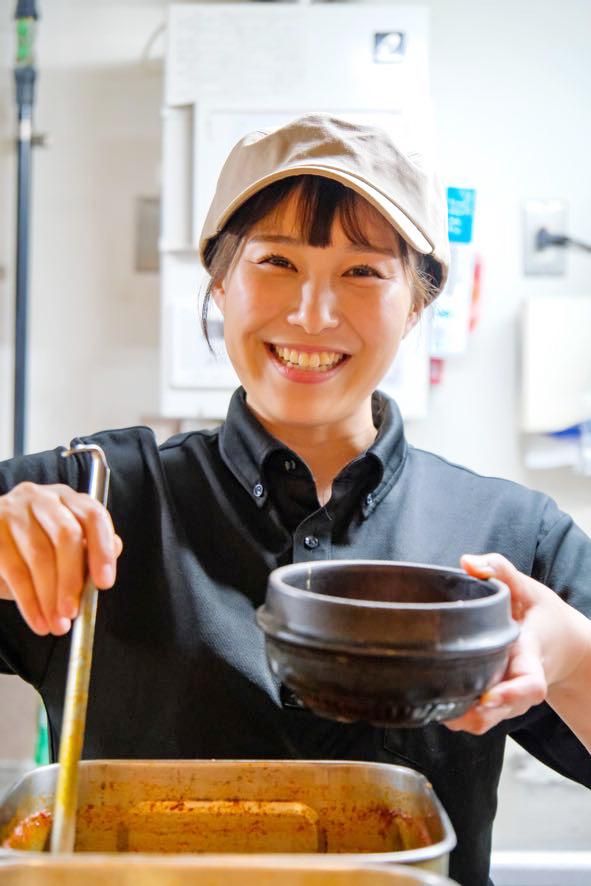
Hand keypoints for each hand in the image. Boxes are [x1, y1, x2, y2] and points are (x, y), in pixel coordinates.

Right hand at [0, 482, 121, 635]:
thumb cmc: (36, 549)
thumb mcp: (65, 549)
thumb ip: (88, 553)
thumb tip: (107, 561)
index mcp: (69, 499)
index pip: (93, 516)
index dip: (101, 550)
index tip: (104, 583)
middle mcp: (42, 499)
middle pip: (65, 535)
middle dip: (71, 579)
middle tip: (73, 612)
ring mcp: (14, 511)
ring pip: (38, 555)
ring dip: (49, 597)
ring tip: (57, 625)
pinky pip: (14, 570)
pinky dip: (28, 601)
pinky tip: (38, 620)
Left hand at [445, 553, 554, 734]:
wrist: (561, 645)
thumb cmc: (541, 615)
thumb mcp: (527, 588)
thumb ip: (501, 570)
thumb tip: (468, 562)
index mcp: (530, 657)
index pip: (529, 686)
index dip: (509, 696)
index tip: (486, 698)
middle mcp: (519, 684)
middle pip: (502, 712)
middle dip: (475, 715)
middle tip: (445, 709)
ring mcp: (508, 698)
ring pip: (486, 721)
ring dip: (462, 719)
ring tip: (434, 706)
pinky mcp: (495, 702)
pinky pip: (476, 718)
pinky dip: (457, 715)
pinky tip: (433, 701)